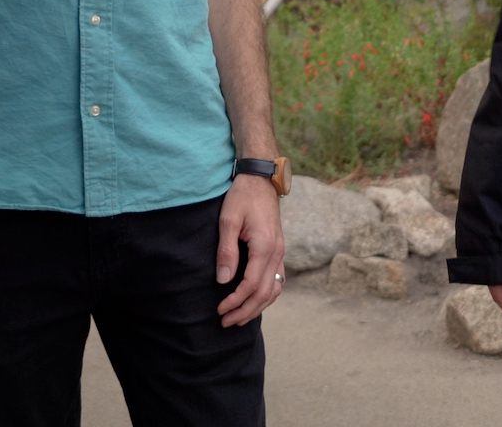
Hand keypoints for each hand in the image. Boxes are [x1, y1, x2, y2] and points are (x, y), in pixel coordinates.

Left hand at [215, 173, 285, 326]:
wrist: (261, 180)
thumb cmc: (242, 197)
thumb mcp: (228, 220)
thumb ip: (226, 251)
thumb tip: (223, 280)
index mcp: (265, 246)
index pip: (252, 285)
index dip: (236, 301)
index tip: (220, 310)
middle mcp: (278, 252)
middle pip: (265, 293)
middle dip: (245, 311)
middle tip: (226, 322)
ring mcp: (281, 252)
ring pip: (274, 290)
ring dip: (257, 307)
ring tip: (239, 318)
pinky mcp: (279, 250)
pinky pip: (278, 280)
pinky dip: (267, 296)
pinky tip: (254, 301)